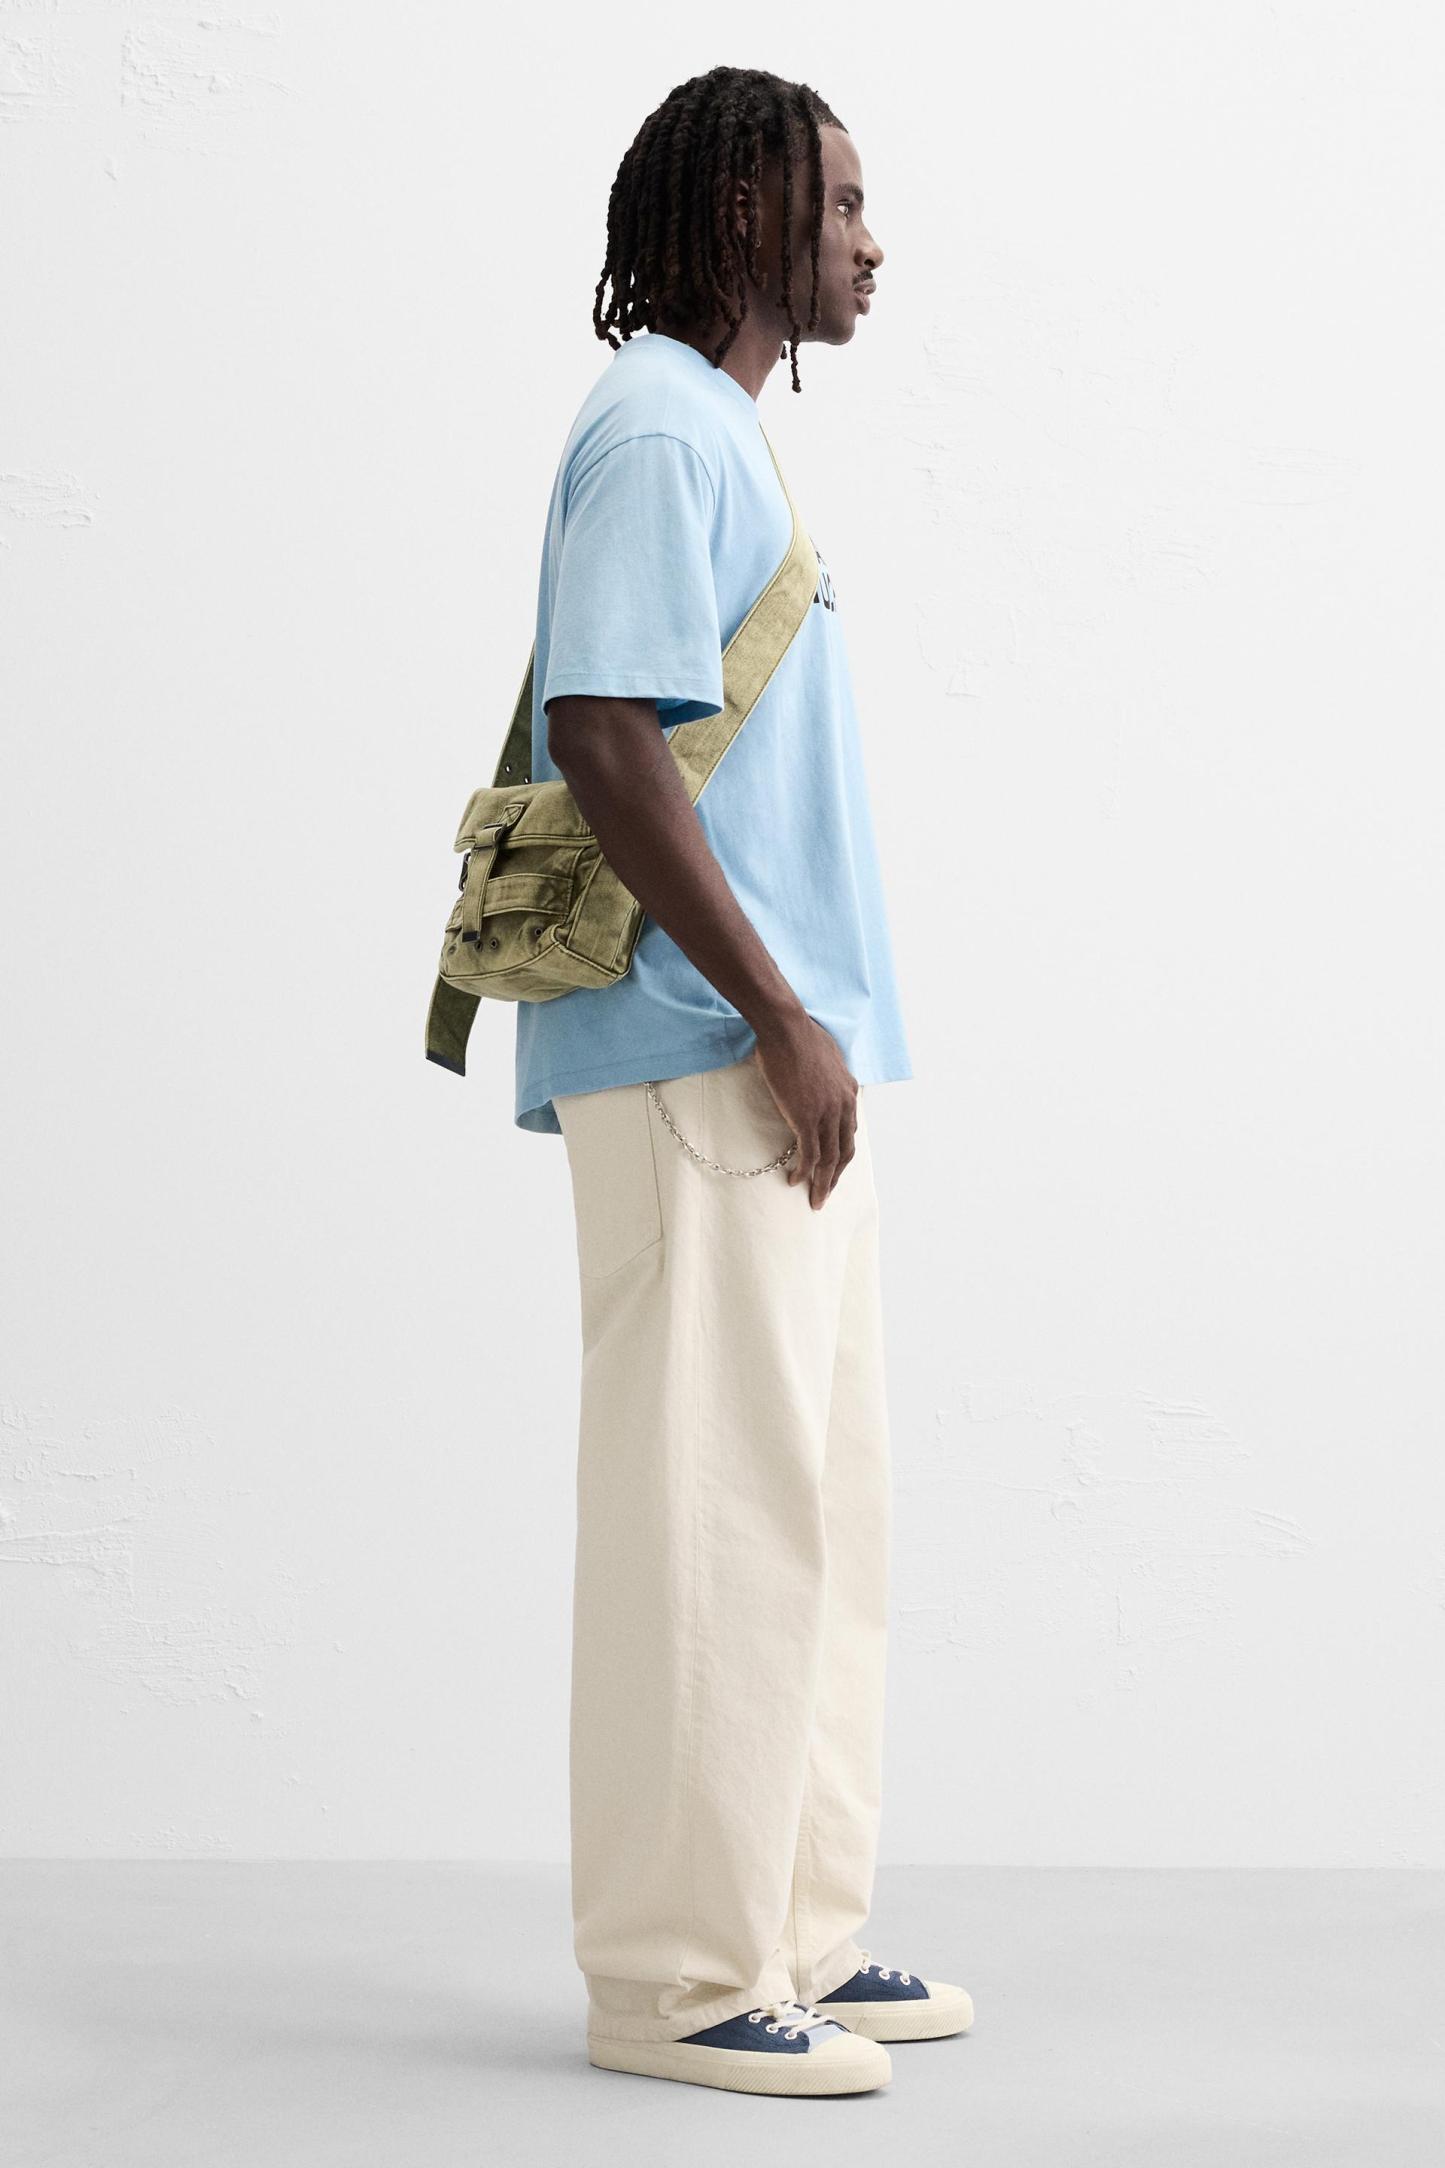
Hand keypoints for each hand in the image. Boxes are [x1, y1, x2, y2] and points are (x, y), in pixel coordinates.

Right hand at [750, 1016, 858, 1209]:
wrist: (787, 1028)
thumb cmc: (798, 1035)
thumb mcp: (824, 1056)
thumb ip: (826, 1074)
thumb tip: (817, 1078)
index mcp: (849, 1091)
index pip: (849, 1132)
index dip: (841, 1154)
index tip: (833, 1168)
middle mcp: (844, 1105)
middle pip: (844, 1151)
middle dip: (836, 1176)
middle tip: (825, 1194)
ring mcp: (827, 1113)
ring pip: (829, 1159)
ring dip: (823, 1183)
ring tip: (814, 1200)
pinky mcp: (807, 1118)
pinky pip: (809, 1154)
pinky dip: (804, 1172)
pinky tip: (795, 1182)